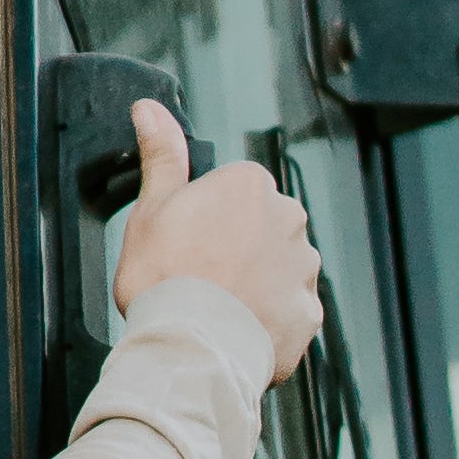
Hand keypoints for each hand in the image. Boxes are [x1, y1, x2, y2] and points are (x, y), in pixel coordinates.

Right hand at [113, 100, 324, 379]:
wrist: (190, 348)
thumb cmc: (166, 280)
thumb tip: (150, 109)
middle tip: (200, 280)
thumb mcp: (151, 209)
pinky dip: (269, 322)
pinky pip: (290, 312)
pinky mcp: (308, 313)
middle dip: (238, 250)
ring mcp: (303, 268)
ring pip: (280, 270)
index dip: (207, 222)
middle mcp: (288, 219)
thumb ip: (161, 156)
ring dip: (257, 286)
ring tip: (219, 310)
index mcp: (250, 185)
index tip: (189, 245)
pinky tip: (238, 330)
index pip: (234, 194)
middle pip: (262, 229)